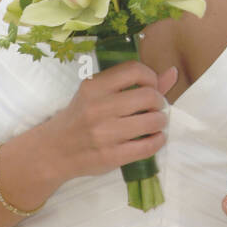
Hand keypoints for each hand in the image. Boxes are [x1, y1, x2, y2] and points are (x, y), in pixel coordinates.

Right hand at [43, 60, 177, 182]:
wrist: (54, 150)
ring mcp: (103, 134)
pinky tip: (155, 138)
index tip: (151, 86)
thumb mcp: (98, 94)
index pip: (134, 70)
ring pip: (152, 121)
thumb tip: (172, 73)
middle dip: (160, 101)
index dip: (151, 77)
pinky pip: (147, 146)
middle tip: (155, 107)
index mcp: (93, 86)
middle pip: (148, 96)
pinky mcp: (110, 156)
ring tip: (155, 122)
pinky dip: (158, 141)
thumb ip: (133, 83)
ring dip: (161, 121)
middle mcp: (97, 108)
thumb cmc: (80, 117)